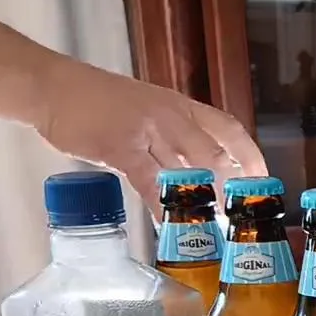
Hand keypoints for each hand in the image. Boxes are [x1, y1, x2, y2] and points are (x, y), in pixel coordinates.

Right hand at [32, 57, 265, 218]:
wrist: (52, 88)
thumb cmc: (97, 103)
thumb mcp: (146, 113)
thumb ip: (170, 141)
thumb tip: (195, 173)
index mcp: (181, 106)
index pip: (229, 129)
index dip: (251, 156)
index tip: (263, 183)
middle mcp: (171, 115)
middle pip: (216, 152)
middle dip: (233, 186)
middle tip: (240, 216)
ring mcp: (146, 129)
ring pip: (188, 166)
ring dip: (205, 199)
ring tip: (216, 227)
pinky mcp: (119, 145)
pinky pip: (149, 181)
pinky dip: (162, 206)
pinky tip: (169, 225)